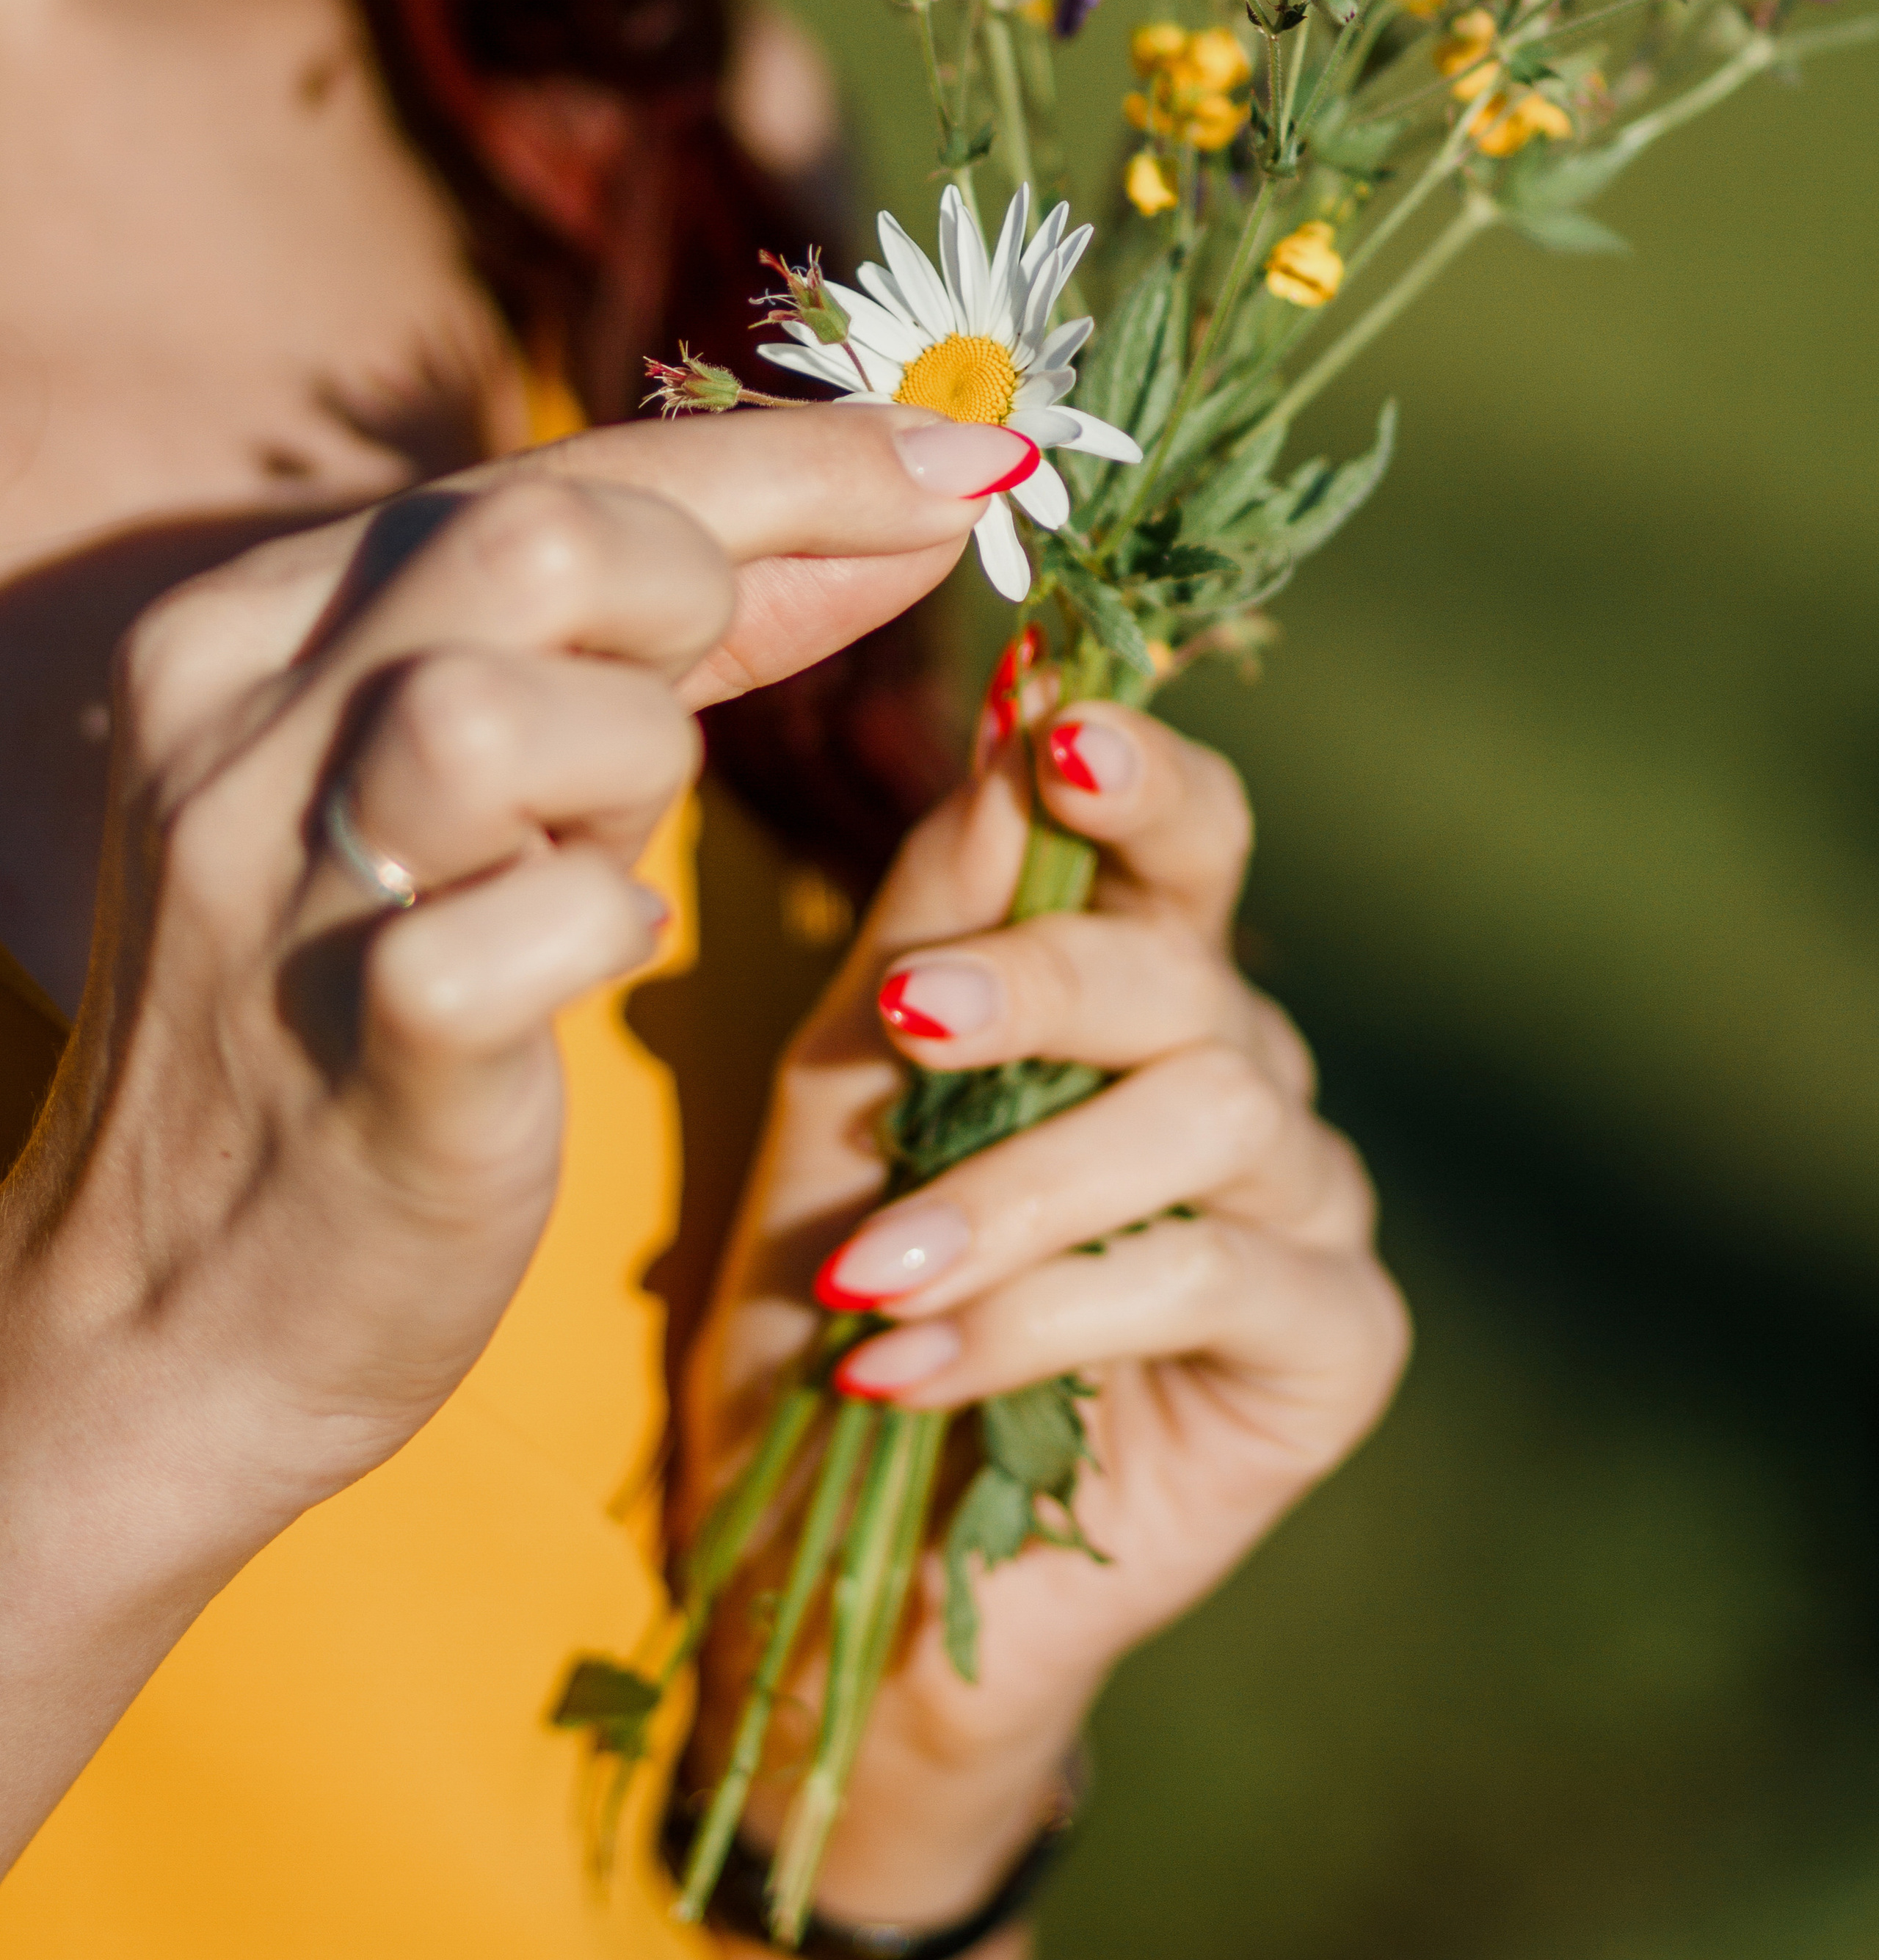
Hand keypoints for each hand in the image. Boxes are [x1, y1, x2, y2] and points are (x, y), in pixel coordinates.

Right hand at [0, 402, 1027, 1868]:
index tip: (975, 460)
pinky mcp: (365, 1042)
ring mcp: (282, 881)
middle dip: (699, 603)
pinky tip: (584, 960)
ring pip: (519, 699)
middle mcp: (236, 721)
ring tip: (597, 855)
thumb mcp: (482, 785)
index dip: (795, 461)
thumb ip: (662, 636)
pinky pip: (545, 916)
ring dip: (635, 768)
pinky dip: (605, 926)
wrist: (176, 1316)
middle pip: (540, 537)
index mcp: (255, 627)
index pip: (550, 468)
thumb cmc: (366, 1016)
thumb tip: (900, 500)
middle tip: (700, 715)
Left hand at [684, 696, 1408, 1931]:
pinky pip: (1211, 1276)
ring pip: (1207, 1113)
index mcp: (1142, 983)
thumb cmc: (838, 1284)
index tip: (1067, 737)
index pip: (1188, 840)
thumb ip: (938, 907)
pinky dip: (1044, 1313)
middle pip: (1188, 968)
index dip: (1145, 779)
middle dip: (1038, 983)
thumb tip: (1016, 705)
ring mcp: (1309, 1204)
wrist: (834, 1550)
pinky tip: (914, 1368)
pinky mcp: (1337, 1343)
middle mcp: (1246, 1071)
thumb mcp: (852, 1078)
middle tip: (905, 1024)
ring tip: (870, 1276)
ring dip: (1014, 1191)